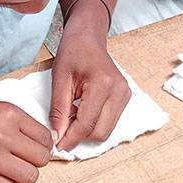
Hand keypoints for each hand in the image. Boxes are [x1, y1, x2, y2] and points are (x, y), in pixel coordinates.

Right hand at [0, 93, 51, 182]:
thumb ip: (14, 119)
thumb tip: (36, 135)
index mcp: (9, 114)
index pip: (45, 137)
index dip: (43, 144)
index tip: (35, 147)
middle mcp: (3, 135)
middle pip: (41, 159)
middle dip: (36, 160)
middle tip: (24, 159)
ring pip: (29, 177)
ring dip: (24, 175)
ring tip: (12, 170)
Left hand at [49, 4, 129, 150]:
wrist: (88, 37)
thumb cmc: (73, 52)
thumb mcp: (60, 79)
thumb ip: (59, 110)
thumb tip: (57, 136)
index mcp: (103, 84)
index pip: (87, 123)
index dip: (71, 138)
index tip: (57, 146)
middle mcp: (119, 91)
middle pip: (100, 132)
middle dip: (79, 136)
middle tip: (61, 127)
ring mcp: (125, 95)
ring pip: (106, 130)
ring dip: (86, 130)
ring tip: (71, 114)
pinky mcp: (125, 98)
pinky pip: (109, 122)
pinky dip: (94, 123)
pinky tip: (81, 111)